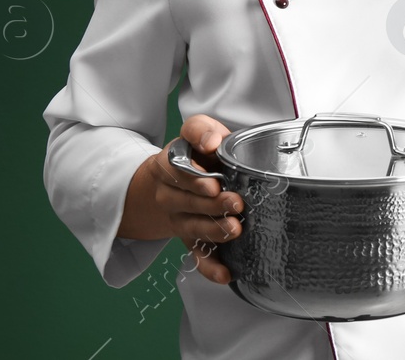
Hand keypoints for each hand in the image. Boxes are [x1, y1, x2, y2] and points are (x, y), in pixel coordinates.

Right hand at [119, 114, 242, 284]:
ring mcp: (178, 220)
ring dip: (214, 231)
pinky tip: (225, 274)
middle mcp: (168, 195)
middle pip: (186, 203)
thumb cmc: (196, 153)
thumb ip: (201, 130)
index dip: (194, 180)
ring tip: (235, 230)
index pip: (176, 172)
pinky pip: (196, 256)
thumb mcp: (196, 133)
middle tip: (236, 204)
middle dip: (212, 206)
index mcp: (168, 166)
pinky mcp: (190, 239)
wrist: (171, 181)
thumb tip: (211, 142)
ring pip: (192, 228)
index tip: (213, 184)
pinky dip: (210, 267)